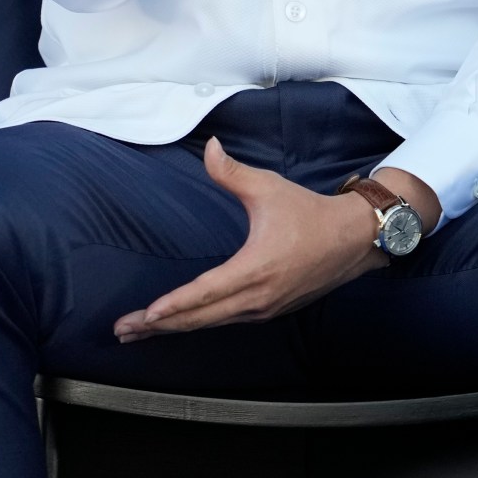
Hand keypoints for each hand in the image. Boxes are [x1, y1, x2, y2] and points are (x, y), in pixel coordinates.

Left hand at [113, 136, 385, 340]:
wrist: (353, 240)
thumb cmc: (310, 213)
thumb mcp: (268, 187)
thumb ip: (231, 172)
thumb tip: (208, 146)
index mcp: (254, 269)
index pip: (204, 293)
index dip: (172, 305)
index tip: (146, 316)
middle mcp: (257, 297)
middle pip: (199, 318)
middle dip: (158, 326)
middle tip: (124, 330)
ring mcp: (265, 309)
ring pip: (211, 323)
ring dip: (176, 327)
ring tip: (142, 331)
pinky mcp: (271, 311)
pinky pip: (227, 321)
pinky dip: (199, 323)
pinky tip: (181, 323)